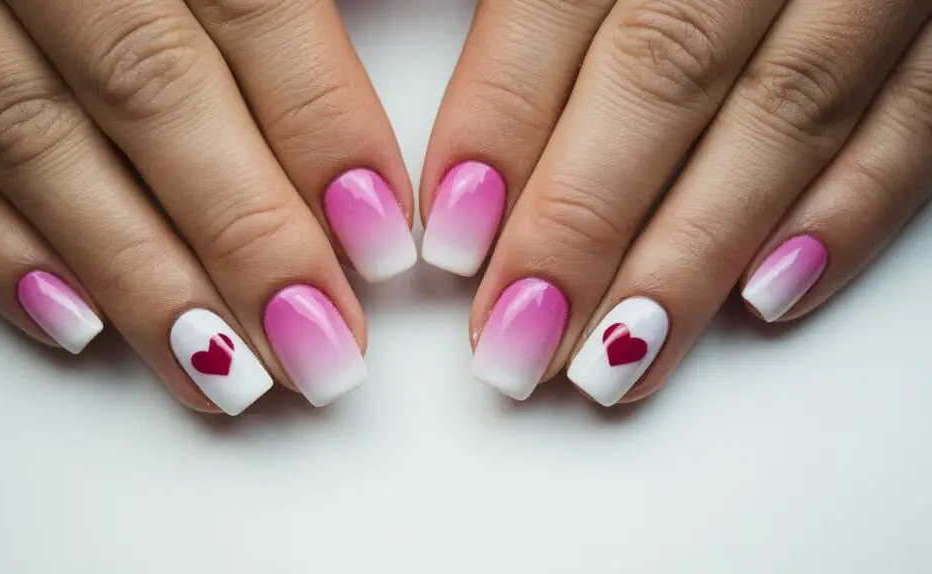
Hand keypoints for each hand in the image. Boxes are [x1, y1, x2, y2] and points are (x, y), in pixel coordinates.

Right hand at [0, 0, 417, 413]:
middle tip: (319, 347)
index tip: (381, 238)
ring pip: (32, 137)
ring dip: (133, 270)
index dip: (319, 128)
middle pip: (147, 90)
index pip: (246, 2)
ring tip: (222, 372)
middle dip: (240, 234)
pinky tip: (74, 321)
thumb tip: (393, 32)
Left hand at [421, 0, 931, 403]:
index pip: (564, 2)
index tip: (452, 236)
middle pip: (669, 75)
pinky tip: (771, 293)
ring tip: (615, 358)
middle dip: (586, 223)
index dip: (503, 125)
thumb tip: (458, 134)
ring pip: (787, 115)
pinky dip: (851, 213)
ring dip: (696, 252)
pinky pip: (920, 114)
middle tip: (513, 342)